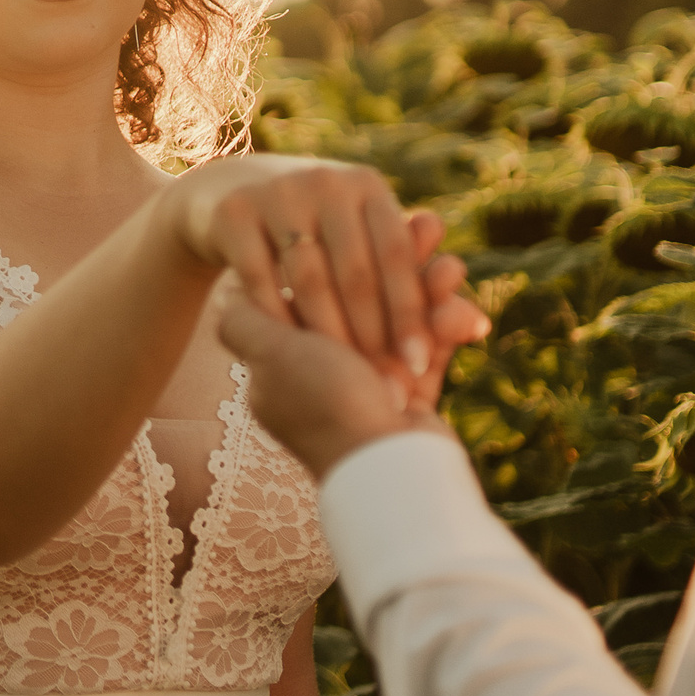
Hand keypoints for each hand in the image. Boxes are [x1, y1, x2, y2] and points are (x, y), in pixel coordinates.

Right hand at [167, 155, 440, 394]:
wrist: (232, 196)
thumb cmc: (321, 236)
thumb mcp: (365, 244)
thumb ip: (416, 281)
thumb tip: (478, 323)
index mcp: (368, 187)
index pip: (396, 256)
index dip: (410, 312)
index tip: (420, 367)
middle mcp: (326, 182)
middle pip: (356, 269)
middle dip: (373, 334)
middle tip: (384, 383)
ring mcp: (277, 193)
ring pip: (308, 276)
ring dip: (328, 332)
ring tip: (340, 374)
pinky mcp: (234, 213)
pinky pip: (258, 276)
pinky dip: (275, 316)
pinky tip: (287, 352)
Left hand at [220, 250, 488, 478]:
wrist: (391, 469)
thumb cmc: (328, 407)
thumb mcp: (271, 357)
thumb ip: (244, 321)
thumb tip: (227, 289)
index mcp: (287, 361)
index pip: (308, 291)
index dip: (333, 256)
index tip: (354, 226)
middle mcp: (326, 370)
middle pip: (362, 296)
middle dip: (395, 264)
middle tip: (423, 226)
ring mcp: (372, 380)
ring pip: (402, 314)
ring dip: (430, 287)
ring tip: (452, 265)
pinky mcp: (415, 391)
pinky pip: (430, 344)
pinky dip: (450, 323)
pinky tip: (467, 309)